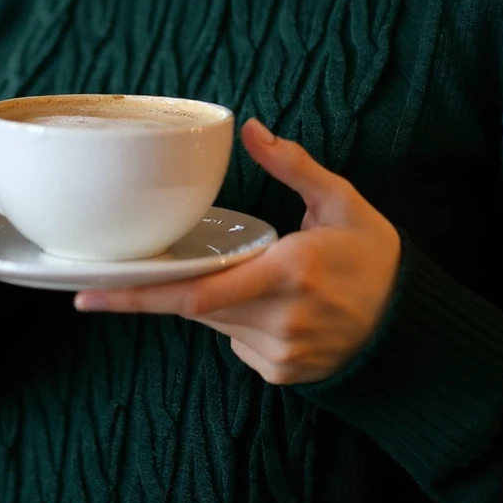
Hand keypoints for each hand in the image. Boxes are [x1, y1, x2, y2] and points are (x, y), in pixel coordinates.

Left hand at [74, 118, 400, 384]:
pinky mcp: (283, 374)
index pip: (200, 292)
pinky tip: (273, 304)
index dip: (141, 295)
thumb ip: (293, 165)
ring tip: (258, 274)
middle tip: (102, 284)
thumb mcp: (341, 200)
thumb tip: (253, 128)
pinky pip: (238, 342)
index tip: (90, 293)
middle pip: (197, 307)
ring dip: (211, 297)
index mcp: (292, 270)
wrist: (411, 326)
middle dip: (158, 291)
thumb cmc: (374, 255)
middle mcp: (282, 319)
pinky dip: (238, 319)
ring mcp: (282, 353)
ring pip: (216, 323)